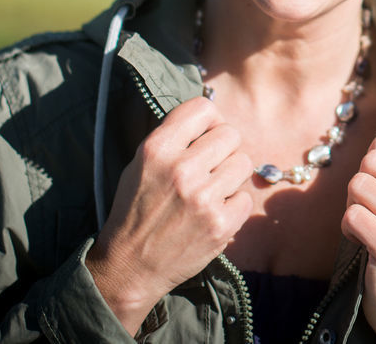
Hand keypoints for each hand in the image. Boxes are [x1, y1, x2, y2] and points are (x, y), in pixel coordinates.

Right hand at [85, 96, 252, 333]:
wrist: (130, 266)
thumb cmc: (136, 211)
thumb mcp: (140, 164)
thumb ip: (173, 138)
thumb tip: (212, 119)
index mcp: (157, 149)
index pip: (203, 109)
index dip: (210, 120)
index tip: (205, 135)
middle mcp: (181, 169)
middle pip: (231, 134)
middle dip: (223, 149)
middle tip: (210, 167)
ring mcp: (203, 198)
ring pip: (244, 163)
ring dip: (231, 176)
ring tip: (212, 190)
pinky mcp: (220, 224)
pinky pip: (246, 198)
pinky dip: (234, 206)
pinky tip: (214, 213)